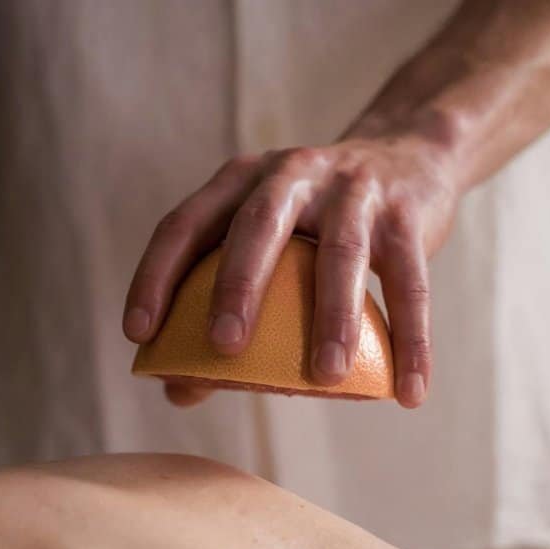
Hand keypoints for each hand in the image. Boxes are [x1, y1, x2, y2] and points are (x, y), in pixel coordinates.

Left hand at [124, 129, 459, 408]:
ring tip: (325, 378)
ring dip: (333, 318)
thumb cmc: (314, 221)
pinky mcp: (406, 213)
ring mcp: (352, 189)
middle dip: (238, 285)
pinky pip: (410, 283)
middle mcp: (290, 174)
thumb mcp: (267, 244)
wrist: (409, 154)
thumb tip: (177, 392)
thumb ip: (222, 305)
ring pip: (342, 254)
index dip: (156, 275)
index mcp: (239, 181)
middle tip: (223, 347)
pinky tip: (408, 393)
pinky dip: (411, 341)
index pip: (184, 224)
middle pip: (257, 226)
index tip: (138, 333)